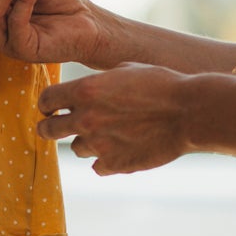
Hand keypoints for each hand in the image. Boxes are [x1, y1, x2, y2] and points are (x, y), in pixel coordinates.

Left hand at [37, 64, 193, 174]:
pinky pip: (97, 167)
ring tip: (107, 135)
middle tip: (56, 127)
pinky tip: (120, 150)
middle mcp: (85, 119)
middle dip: (50, 127)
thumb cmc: (162, 84)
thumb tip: (87, 88)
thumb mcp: (126, 69)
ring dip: (86, 142)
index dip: (47, 103)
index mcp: (85, 90)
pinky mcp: (115, 164)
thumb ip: (99, 81)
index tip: (51, 107)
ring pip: (77, 148)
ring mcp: (99, 144)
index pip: (46, 100)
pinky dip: (105, 160)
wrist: (189, 112)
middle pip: (48, 129)